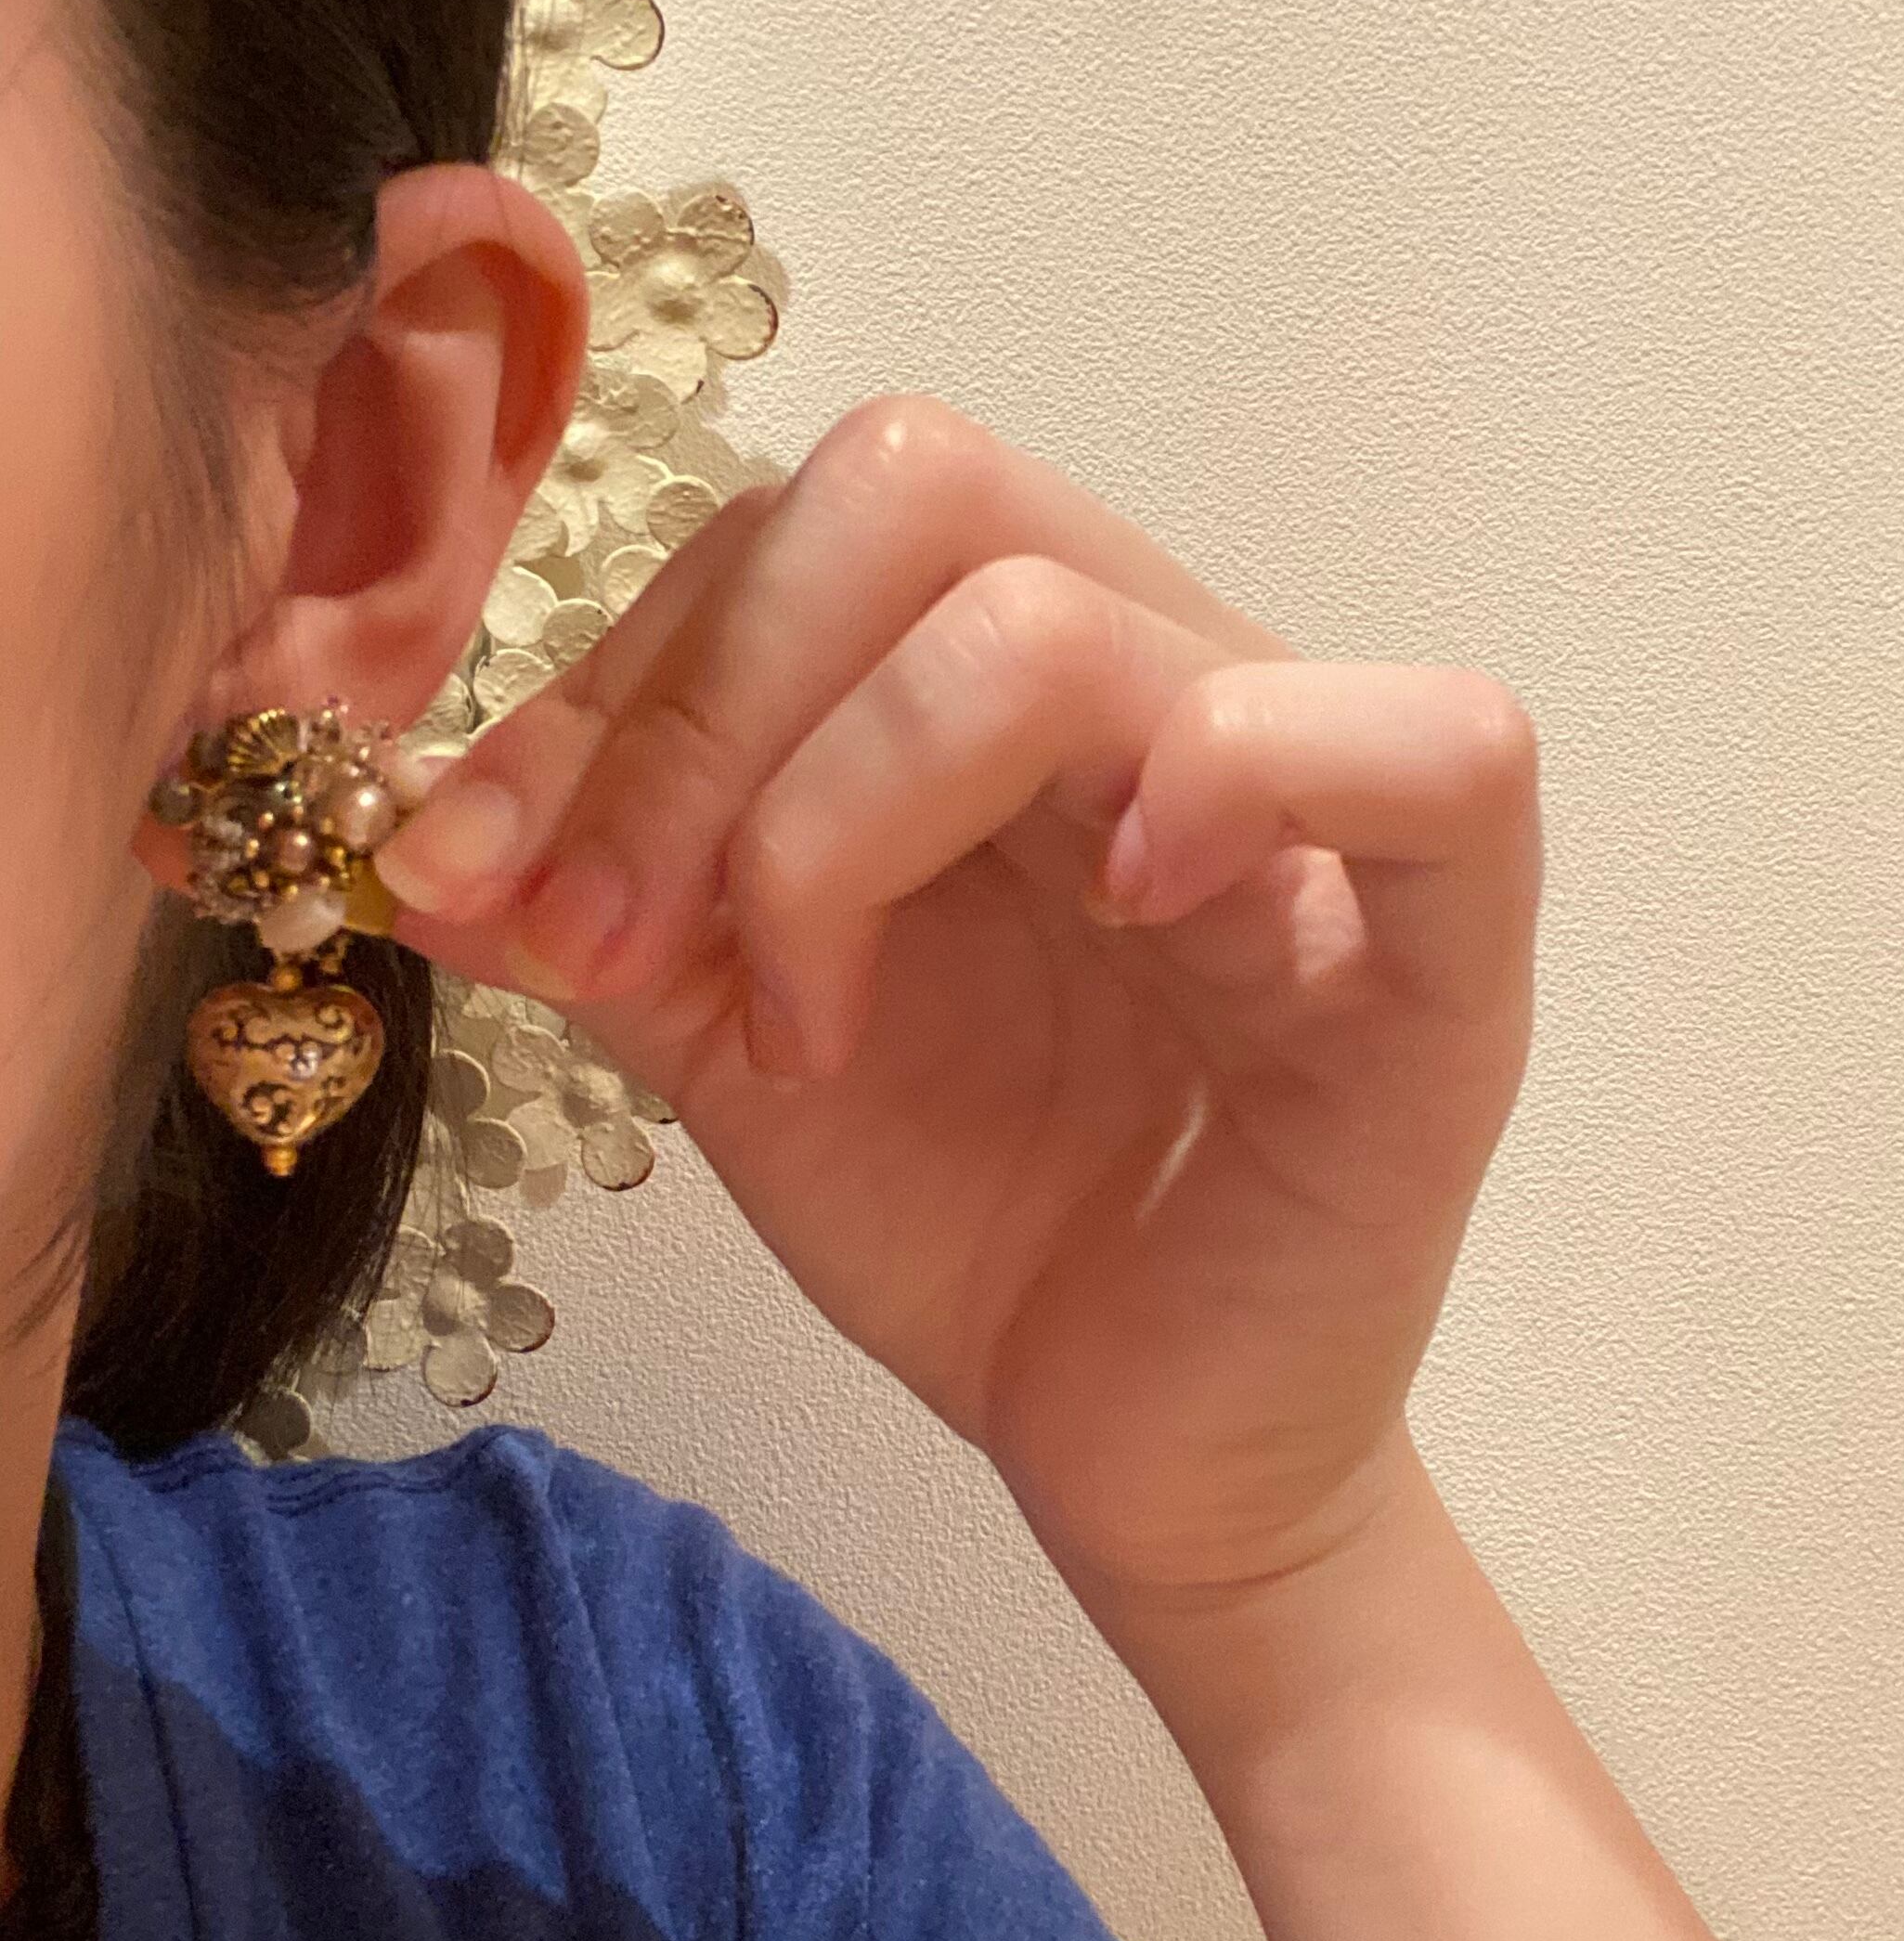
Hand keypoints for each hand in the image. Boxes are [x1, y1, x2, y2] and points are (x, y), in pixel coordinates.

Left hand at [228, 396, 1544, 1595]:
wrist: (1138, 1450)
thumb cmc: (971, 1225)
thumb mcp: (730, 1034)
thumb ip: (599, 899)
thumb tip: (414, 820)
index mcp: (998, 688)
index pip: (791, 529)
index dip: (612, 678)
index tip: (489, 881)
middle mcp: (1160, 682)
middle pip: (916, 490)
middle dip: (701, 718)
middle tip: (626, 945)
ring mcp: (1315, 806)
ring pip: (1063, 624)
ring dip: (849, 811)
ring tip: (813, 1029)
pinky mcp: (1452, 950)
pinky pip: (1433, 752)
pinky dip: (1236, 777)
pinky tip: (1128, 907)